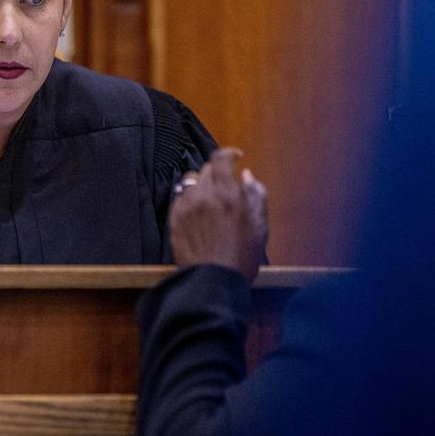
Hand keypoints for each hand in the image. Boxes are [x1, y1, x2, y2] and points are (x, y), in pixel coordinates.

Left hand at [169, 147, 268, 283]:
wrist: (212, 282)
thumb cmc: (240, 258)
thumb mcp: (260, 227)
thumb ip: (256, 196)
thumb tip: (247, 176)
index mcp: (228, 194)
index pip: (220, 158)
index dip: (228, 153)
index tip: (235, 157)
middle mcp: (204, 196)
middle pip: (206, 169)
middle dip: (218, 173)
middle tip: (226, 186)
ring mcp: (186, 207)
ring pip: (191, 182)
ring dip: (202, 185)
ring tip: (211, 200)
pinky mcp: (174, 220)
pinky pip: (180, 199)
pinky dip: (189, 200)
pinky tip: (199, 213)